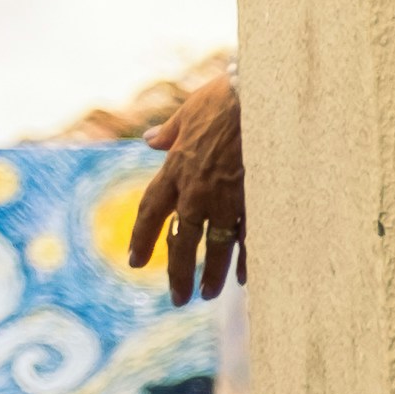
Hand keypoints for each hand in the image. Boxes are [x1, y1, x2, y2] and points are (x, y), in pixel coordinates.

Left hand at [135, 72, 245, 305]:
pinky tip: (246, 279)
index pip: (152, 211)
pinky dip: (248, 259)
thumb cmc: (222, 98)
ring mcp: (228, 197)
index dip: (142, 238)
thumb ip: (168, 133)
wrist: (258, 95)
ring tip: (206, 295)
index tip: (136, 262)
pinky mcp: (256, 198)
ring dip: (212, 274)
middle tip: (177, 298)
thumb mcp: (187, 113)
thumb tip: (149, 140)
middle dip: (178, 272)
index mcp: (175, 169)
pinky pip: (250, 237)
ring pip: (217, 245)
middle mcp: (197, 189)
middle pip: (183, 240)